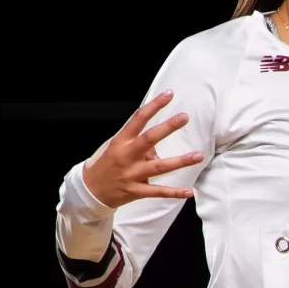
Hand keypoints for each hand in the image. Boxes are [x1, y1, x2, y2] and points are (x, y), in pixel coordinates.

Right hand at [81, 91, 201, 207]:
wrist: (90, 189)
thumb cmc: (106, 164)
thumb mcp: (115, 147)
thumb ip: (137, 143)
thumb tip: (157, 146)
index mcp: (121, 141)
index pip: (138, 118)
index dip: (154, 106)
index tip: (168, 95)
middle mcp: (126, 155)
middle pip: (149, 138)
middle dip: (168, 127)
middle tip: (184, 117)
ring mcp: (131, 174)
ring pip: (159, 166)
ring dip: (180, 161)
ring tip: (199, 155)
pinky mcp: (136, 191)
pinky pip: (158, 191)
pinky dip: (174, 192)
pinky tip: (189, 191)